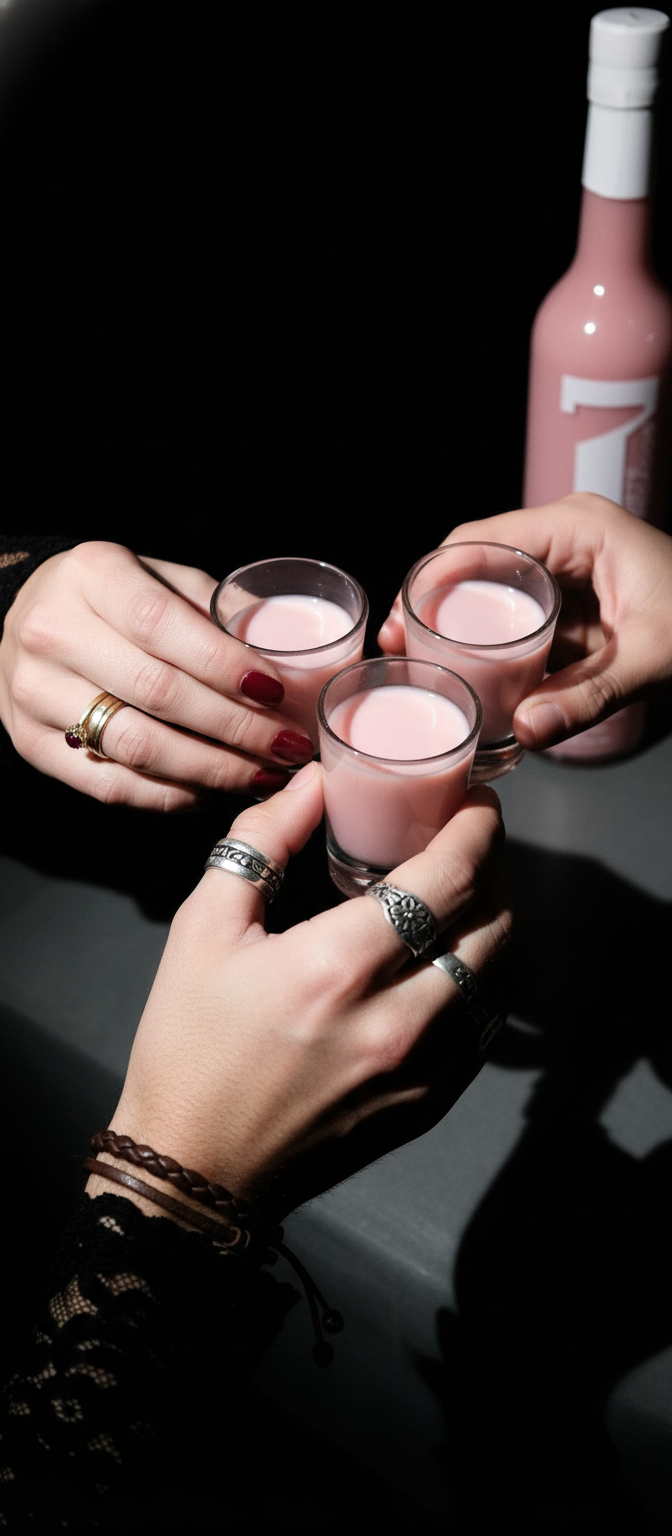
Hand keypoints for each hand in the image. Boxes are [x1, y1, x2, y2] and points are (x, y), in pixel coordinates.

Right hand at [0, 542, 315, 808]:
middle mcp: (53, 632)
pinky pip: (111, 786)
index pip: (163, 624)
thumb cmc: (113, 598)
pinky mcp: (31, 742)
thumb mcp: (159, 578)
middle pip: (156, 692)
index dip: (224, 663)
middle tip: (286, 745)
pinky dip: (172, 796)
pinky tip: (213, 791)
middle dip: (235, 727)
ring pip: (137, 747)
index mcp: (91, 575)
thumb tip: (287, 661)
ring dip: (212, 770)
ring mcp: (35, 692)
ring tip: (262, 774)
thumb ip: (214, 610)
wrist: (31, 617)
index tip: (275, 691)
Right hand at [89, 762, 511, 1217]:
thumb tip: (315, 781)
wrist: (196, 1168)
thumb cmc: (189, 1045)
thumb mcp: (203, 929)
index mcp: (337, 966)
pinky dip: (482, 979)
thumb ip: (262, 840)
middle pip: (492, 921)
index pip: (449, 878)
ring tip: (466, 889)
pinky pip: (485, 1025)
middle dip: (492, 865)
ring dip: (493, 920)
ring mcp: (422, 1070)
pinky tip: (455, 955)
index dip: (475, 829)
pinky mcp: (429, 1105)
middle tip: (470, 837)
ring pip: (498, 975)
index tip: (473, 802)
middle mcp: (396, 1019)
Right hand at [378, 494, 671, 750]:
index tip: (403, 623)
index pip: (481, 541)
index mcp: (578, 529)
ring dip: (459, 626)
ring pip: (495, 592)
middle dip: (434, 604)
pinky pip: (523, 619)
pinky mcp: (579, 603)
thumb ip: (589, 697)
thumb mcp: (652, 662)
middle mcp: (567, 538)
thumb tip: (525, 731)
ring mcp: (572, 569)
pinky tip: (472, 675)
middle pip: (477, 563)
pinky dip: (496, 645)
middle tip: (400, 649)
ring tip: (422, 664)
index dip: (431, 581)